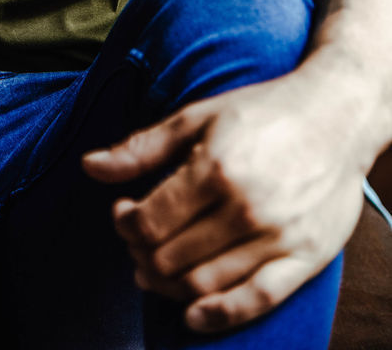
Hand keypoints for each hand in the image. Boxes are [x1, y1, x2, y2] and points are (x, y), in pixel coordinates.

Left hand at [81, 74, 364, 333]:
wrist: (337, 116)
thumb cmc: (262, 111)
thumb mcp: (197, 116)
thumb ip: (142, 147)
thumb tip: (88, 166)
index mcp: (216, 169)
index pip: (150, 221)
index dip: (126, 224)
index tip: (123, 213)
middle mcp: (246, 208)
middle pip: (171, 256)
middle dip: (141, 253)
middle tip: (137, 239)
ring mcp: (278, 238)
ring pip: (204, 283)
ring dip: (168, 284)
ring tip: (156, 267)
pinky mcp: (305, 258)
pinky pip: (257, 300)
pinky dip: (220, 315)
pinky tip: (192, 315)